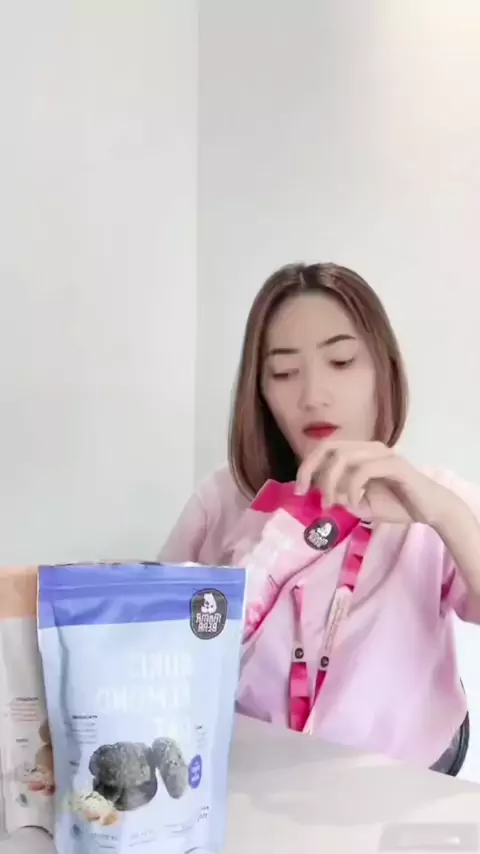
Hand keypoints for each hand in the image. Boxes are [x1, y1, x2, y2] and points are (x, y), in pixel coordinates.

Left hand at [295, 440, 454, 526]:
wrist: (430, 510)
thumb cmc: (396, 504)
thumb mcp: (359, 503)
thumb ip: (340, 495)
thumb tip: (319, 494)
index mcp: (359, 453)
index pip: (325, 448)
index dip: (307, 466)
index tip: (299, 490)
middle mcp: (369, 448)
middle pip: (330, 447)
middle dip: (312, 469)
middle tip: (306, 493)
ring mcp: (383, 454)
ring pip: (344, 457)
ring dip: (331, 482)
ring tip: (332, 503)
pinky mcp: (396, 465)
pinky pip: (364, 470)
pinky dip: (352, 487)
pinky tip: (352, 502)